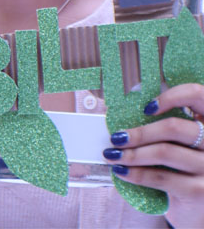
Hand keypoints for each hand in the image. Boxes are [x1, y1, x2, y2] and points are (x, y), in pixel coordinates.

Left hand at [104, 83, 203, 226]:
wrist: (199, 213)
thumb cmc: (184, 173)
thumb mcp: (182, 148)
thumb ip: (166, 130)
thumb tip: (121, 115)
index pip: (198, 95)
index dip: (173, 96)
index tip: (146, 107)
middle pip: (174, 127)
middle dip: (140, 132)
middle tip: (116, 137)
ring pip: (164, 152)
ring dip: (132, 153)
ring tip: (113, 154)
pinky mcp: (201, 192)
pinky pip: (161, 177)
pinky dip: (136, 173)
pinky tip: (121, 171)